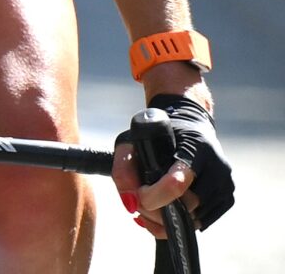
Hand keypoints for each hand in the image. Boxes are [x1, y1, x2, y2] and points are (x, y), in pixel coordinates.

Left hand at [112, 94, 233, 234]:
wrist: (190, 129)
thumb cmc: (158, 136)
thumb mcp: (133, 141)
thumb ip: (124, 168)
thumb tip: (130, 203)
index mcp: (196, 147)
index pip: (178, 181)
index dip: (155, 195)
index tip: (138, 195)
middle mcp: (217, 166)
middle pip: (186, 205)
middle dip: (157, 210)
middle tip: (139, 201)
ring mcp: (226, 184)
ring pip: (194, 218)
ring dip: (168, 219)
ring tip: (152, 202)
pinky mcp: (228, 199)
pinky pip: (202, 223)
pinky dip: (181, 222)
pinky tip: (167, 207)